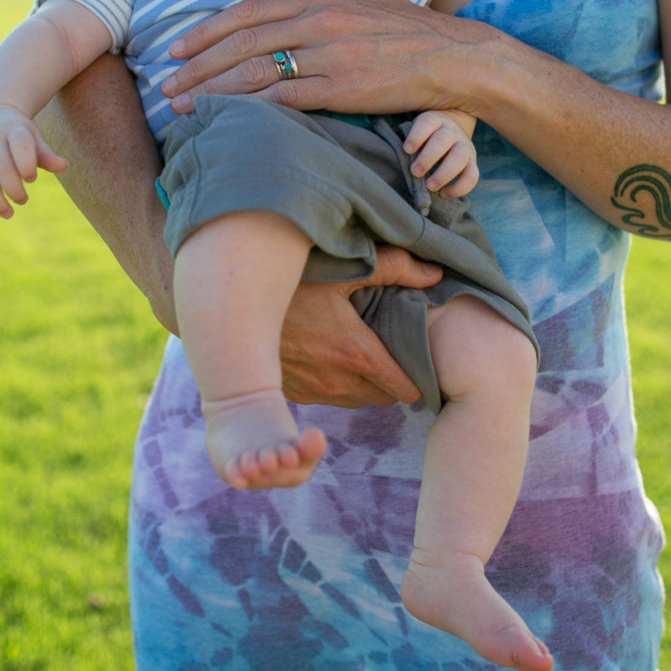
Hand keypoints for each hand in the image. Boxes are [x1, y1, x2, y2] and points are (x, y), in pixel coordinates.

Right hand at [0, 105, 68, 226]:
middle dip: (14, 189)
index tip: (32, 178)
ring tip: (8, 213)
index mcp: (12, 129)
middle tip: (24, 200)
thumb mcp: (33, 137)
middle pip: (2, 168)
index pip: (20, 146)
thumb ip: (46, 154)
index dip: (28, 166)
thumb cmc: (18, 132)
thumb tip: (64, 166)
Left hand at [160, 0, 488, 117]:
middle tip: (167, 85)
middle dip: (197, 65)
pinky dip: (247, 109)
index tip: (179, 48)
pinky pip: (283, 98)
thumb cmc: (406, 30)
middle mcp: (316, 20)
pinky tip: (225, 120)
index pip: (248, 12)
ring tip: (183, 108)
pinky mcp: (340, 87)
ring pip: (254, 71)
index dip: (208, 31)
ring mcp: (327, 54)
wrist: (452, 56)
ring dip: (212, 90)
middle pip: (240, 42)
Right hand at [279, 246, 443, 406]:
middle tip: (392, 352)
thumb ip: (395, 269)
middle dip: (393, 380)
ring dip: (364, 385)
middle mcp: (338, 381)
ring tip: (360, 355)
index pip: (406, 389)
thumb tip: (435, 273)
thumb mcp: (345, 271)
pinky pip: (328, 399)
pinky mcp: (294, 393)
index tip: (419, 360)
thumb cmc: (294, 284)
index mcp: (357, 354)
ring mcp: (314, 391)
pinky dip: (336, 385)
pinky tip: (329, 358)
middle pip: (384, 398)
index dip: (418, 377)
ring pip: (357, 401)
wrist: (235, 305)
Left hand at [403, 111, 479, 197]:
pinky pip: (472, 176)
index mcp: (435, 120)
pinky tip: (443, 193)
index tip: (407, 149)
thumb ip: (409, 144)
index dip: (417, 136)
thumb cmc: (425, 137)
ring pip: (460, 157)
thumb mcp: (417, 132)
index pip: (427, 123)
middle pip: (443, 140)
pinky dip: (459, 188)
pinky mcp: (472, 163)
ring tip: (430, 186)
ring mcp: (465, 146)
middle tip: (415, 172)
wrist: (452, 131)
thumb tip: (396, 161)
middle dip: (428, 158)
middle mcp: (452, 131)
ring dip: (444, 174)